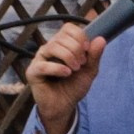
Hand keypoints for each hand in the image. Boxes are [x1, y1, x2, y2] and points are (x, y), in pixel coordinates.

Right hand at [25, 19, 104, 133]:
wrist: (65, 106)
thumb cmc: (74, 86)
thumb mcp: (89, 71)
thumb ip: (95, 56)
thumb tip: (101, 39)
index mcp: (61, 44)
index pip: (68, 28)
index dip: (79, 36)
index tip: (87, 50)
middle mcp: (49, 48)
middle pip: (61, 37)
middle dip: (76, 49)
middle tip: (81, 64)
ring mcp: (39, 59)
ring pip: (52, 47)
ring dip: (68, 57)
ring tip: (75, 70)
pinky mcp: (33, 72)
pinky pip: (43, 65)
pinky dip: (57, 68)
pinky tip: (66, 74)